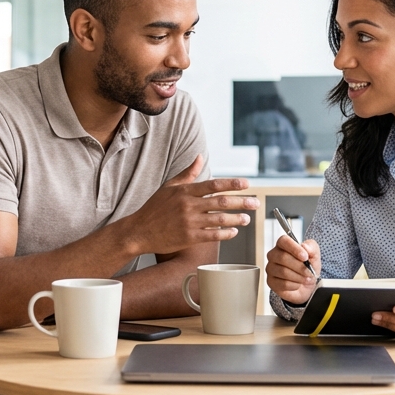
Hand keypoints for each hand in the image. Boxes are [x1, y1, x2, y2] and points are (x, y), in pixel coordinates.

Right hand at [117, 155, 258, 254]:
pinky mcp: (189, 237)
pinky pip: (212, 235)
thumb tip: (199, 157)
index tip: (246, 184)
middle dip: (242, 202)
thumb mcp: (169, 187)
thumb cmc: (154, 208)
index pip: (214, 185)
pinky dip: (225, 233)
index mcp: (185, 191)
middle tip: (256, 203)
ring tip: (247, 219)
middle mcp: (189, 205)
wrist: (139, 231)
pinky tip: (233, 232)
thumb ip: (187, 173)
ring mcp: (189, 222)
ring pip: (220, 219)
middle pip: (221, 202)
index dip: (232, 184)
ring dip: (237, 219)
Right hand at [266, 235, 319, 304]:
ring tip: (306, 279)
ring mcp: (271, 268)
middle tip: (309, 272)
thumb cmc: (308, 268)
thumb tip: (304, 246)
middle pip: (283, 257)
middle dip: (300, 267)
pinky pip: (283, 283)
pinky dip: (294, 285)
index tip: (305, 257)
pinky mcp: (271, 281)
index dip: (294, 248)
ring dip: (299, 277)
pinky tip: (298, 284)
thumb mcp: (314, 255)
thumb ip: (312, 248)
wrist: (307, 285)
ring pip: (283, 272)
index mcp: (283, 245)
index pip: (283, 241)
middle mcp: (274, 255)